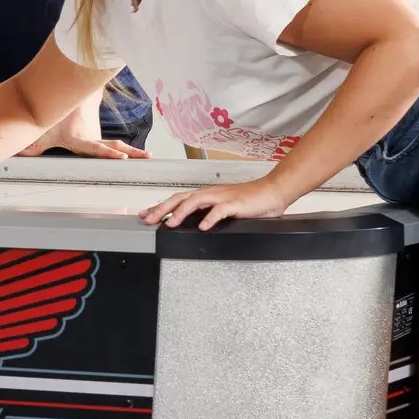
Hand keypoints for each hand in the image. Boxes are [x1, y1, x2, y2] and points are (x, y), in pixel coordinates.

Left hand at [21, 107, 148, 161]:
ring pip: (115, 144)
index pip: (96, 147)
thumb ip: (31, 146)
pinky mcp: (98, 133)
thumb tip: (18, 154)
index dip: (108, 151)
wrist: (66, 95)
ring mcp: (97, 133)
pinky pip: (112, 143)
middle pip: (115, 145)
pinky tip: (139, 154)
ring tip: (149, 157)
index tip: (121, 155)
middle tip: (147, 157)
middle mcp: (92, 137)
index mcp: (80, 139)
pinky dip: (125, 150)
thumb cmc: (53, 117)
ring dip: (132, 151)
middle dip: (131, 152)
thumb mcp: (41, 132)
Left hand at [140, 176, 295, 229]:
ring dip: (181, 212)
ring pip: (195, 201)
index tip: (145, 214)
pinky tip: (203, 227)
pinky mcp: (236, 204)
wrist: (273, 192)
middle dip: (162, 208)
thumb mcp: (224, 208)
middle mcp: (210, 194)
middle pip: (180, 198)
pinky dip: (210, 218)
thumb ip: (208, 214)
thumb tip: (193, 225)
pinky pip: (220, 210)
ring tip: (170, 224)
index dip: (160, 206)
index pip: (178, 199)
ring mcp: (222, 198)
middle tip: (148, 219)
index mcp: (206, 195)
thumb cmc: (250, 201)